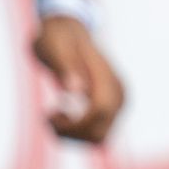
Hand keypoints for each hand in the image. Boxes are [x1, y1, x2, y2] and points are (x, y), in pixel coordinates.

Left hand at [33, 16, 124, 142]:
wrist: (68, 30)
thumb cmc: (58, 38)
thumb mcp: (55, 48)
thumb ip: (66, 67)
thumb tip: (76, 91)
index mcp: (108, 77)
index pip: (100, 112)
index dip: (74, 123)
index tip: (50, 113)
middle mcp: (118, 93)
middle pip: (99, 133)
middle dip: (70, 133)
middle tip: (49, 116)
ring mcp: (116, 102)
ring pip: (98, 139)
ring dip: (71, 136)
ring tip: (53, 117)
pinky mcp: (110, 108)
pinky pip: (97, 133)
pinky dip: (76, 133)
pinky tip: (62, 117)